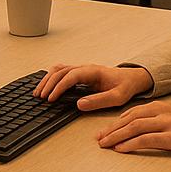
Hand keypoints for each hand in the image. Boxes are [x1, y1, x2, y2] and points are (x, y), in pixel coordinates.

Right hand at [36, 63, 152, 109]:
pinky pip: (62, 72)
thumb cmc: (125, 86)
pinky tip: (46, 86)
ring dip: (47, 79)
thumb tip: (80, 104)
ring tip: (38, 92)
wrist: (132, 78)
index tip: (51, 97)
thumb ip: (99, 100)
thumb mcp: (117, 97)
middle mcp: (85, 68)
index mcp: (94, 71)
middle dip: (49, 83)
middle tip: (41, 97)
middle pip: (61, 71)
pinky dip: (51, 78)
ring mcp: (82, 69)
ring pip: (59, 69)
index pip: (71, 75)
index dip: (60, 86)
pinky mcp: (80, 73)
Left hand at [96, 100, 170, 158]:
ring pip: (135, 127)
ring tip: (104, 144)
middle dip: (111, 129)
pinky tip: (122, 149)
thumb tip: (139, 129)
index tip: (104, 130)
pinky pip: (147, 140)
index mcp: (162, 105)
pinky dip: (131, 144)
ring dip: (116, 136)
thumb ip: (159, 119)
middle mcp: (163, 111)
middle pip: (129, 118)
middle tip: (98, 138)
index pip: (132, 112)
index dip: (115, 122)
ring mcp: (168, 124)